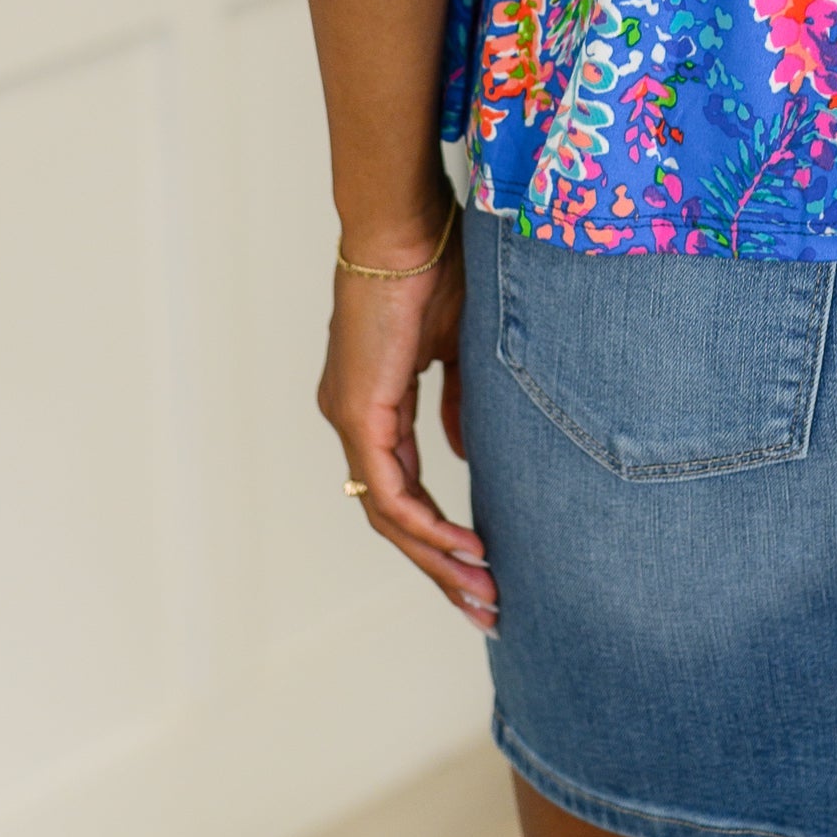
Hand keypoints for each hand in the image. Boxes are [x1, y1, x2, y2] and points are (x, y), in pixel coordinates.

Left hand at [317, 232, 497, 630]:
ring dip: (438, 560)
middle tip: (485, 608)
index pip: (403, 491)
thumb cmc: (435, 269)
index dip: (440, 536)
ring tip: (484, 591)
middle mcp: (353, 420)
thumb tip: (466, 455)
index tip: (483, 567)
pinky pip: (391, 493)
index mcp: (373, 405)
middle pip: (394, 519)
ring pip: (390, 517)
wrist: (405, 229)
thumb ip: (461, 407)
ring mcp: (351, 420)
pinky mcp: (358, 415)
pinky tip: (465, 550)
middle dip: (441, 569)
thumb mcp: (457, 350)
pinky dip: (427, 527)